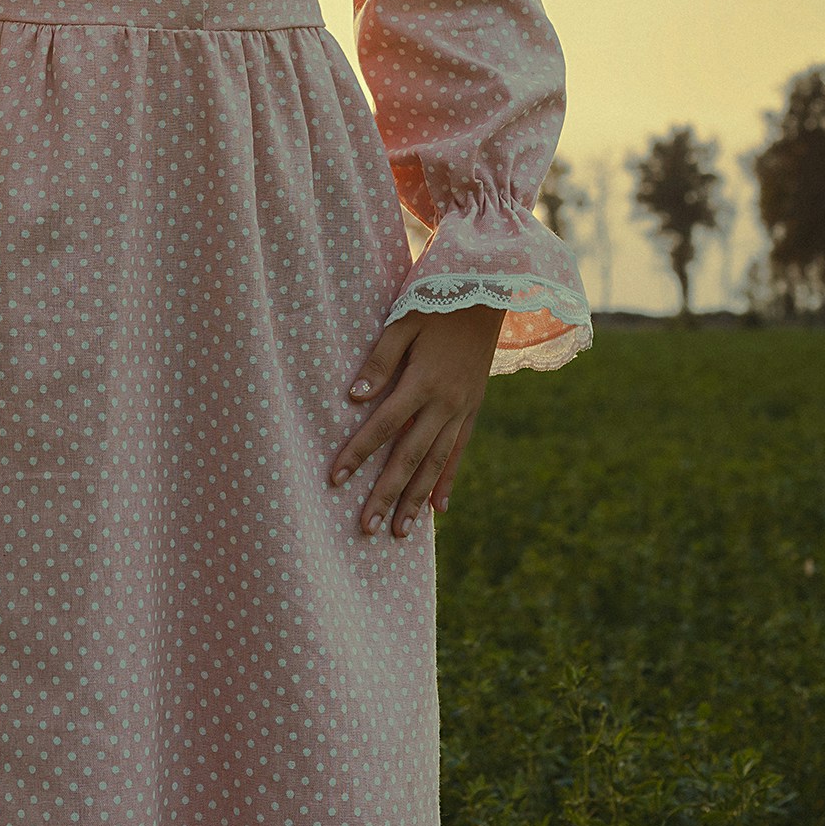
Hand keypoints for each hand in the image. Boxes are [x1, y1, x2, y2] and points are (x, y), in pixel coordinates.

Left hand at [330, 305, 502, 536]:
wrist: (489, 294)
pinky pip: (459, 452)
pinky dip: (447, 481)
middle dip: (387, 494)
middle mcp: (446, 403)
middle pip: (410, 456)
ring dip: (417, 499)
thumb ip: (379, 359)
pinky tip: (438, 510)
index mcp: (423, 381)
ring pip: (436, 463)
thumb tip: (355, 396)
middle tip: (366, 527)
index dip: (358, 453)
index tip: (335, 479)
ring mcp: (463, 410)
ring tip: (399, 531)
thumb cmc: (437, 303)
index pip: (383, 426)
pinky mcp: (473, 410)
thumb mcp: (404, 321)